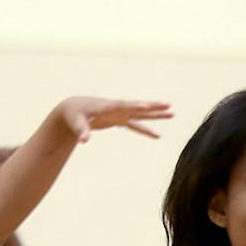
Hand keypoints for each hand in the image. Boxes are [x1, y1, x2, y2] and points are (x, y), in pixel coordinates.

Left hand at [53, 97, 172, 143]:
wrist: (73, 109)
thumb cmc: (74, 115)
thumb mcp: (76, 123)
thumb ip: (81, 131)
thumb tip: (84, 140)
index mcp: (107, 107)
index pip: (123, 106)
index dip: (134, 106)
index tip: (147, 105)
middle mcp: (116, 108)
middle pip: (138, 107)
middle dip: (153, 107)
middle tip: (168, 105)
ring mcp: (119, 114)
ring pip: (141, 114)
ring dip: (156, 114)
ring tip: (172, 113)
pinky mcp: (119, 120)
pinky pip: (136, 125)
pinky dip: (146, 130)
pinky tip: (158, 135)